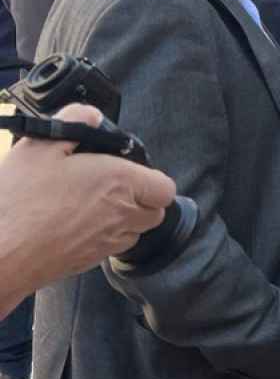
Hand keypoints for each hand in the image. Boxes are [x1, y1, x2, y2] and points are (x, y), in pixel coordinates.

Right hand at [0, 104, 176, 312]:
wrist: (2, 254)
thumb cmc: (21, 201)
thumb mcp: (40, 146)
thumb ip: (74, 123)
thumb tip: (92, 116)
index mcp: (120, 182)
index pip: (165, 187)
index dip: (151, 179)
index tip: (128, 171)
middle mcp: (124, 215)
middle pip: (155, 211)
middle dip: (141, 198)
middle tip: (109, 186)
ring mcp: (109, 242)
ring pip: (135, 231)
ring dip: (124, 218)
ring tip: (90, 204)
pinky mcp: (91, 261)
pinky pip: (112, 246)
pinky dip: (104, 236)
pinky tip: (74, 224)